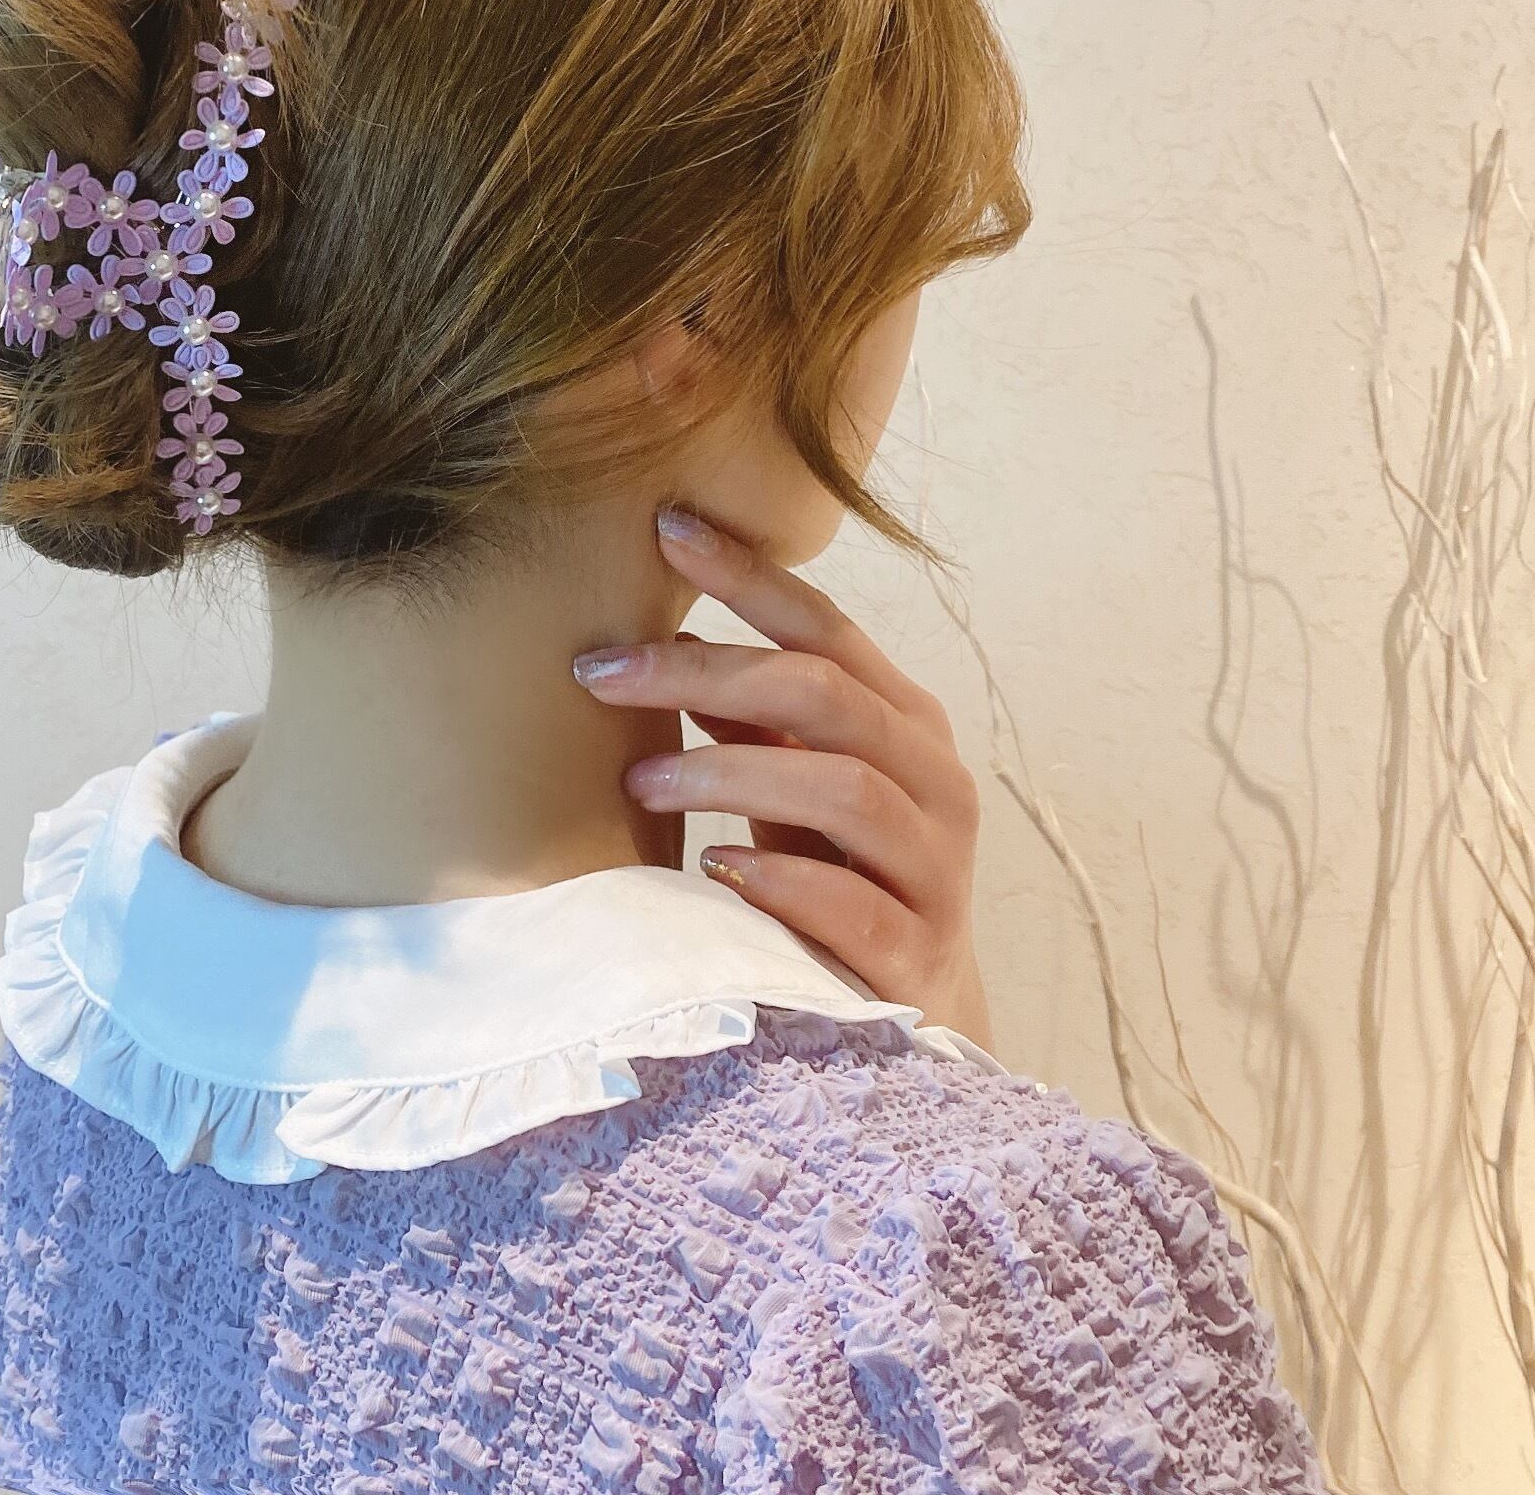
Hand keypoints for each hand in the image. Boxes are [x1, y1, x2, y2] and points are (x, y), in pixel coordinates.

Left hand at [571, 504, 992, 1051]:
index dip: (748, 574)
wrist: (915, 1007)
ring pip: (846, 787)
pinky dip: (780, 879)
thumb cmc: (839, 869)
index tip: (664, 528)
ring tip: (639, 780)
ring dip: (730, 772)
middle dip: (706, 674)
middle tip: (601, 673)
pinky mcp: (917, 951)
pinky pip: (854, 904)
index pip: (825, 626)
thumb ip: (751, 716)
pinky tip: (715, 867)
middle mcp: (932, 777)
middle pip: (824, 694)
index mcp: (902, 718)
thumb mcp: (794, 780)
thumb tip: (666, 641)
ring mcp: (933, 865)